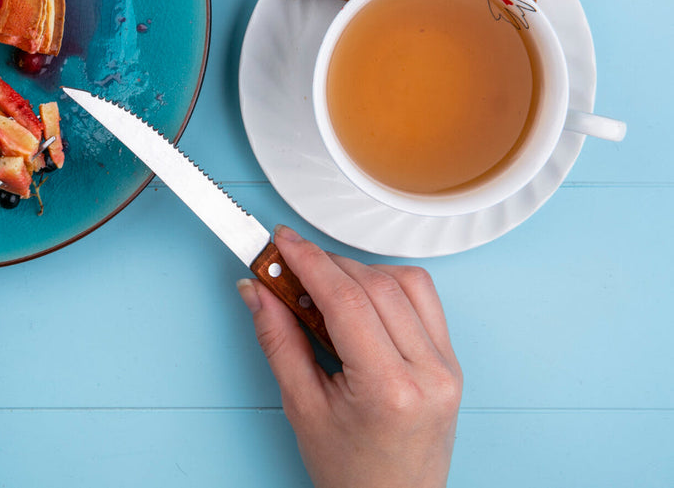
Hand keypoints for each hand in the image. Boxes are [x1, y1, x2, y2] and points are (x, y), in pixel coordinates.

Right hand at [237, 226, 461, 487]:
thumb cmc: (352, 471)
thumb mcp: (301, 406)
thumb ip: (278, 339)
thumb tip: (257, 290)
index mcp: (390, 388)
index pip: (347, 298)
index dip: (308, 261)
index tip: (281, 242)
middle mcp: (429, 371)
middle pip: (374, 283)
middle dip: (325, 263)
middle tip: (286, 265)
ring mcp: (447, 365)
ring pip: (405, 282)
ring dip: (359, 272)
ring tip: (323, 289)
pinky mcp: (451, 361)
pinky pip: (423, 300)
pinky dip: (387, 287)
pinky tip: (360, 300)